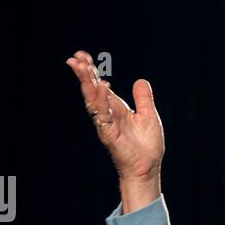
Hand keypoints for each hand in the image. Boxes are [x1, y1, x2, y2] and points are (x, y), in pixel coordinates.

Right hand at [66, 50, 163, 211]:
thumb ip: (143, 99)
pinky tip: (100, 89)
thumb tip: (140, 81)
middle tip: (76, 58)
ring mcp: (107, 125)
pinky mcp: (109, 135)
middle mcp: (108, 114)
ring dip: (88, 84)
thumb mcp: (148, 116)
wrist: (148, 168)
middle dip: (84, 74)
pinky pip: (103, 117)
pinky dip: (102, 103)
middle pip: (92, 90)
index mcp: (116, 108)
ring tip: (83, 68)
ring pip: (93, 101)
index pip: (99, 86)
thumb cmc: (147, 146)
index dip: (92, 71)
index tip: (83, 56)